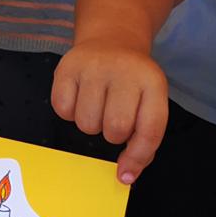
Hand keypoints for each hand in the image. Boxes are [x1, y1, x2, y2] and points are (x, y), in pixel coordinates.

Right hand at [52, 41, 168, 183]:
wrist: (112, 40)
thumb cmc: (132, 83)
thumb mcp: (149, 104)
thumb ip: (143, 141)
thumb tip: (124, 176)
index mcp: (152, 82)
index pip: (149, 129)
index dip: (138, 157)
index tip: (125, 172)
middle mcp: (124, 70)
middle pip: (115, 129)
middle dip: (112, 134)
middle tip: (113, 117)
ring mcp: (93, 66)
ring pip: (86, 123)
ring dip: (90, 124)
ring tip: (97, 105)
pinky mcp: (66, 66)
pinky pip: (62, 110)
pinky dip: (69, 112)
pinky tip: (79, 97)